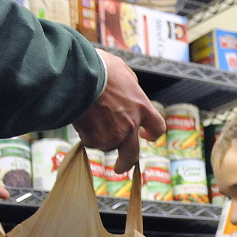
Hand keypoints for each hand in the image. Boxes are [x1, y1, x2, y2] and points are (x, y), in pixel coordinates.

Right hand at [72, 50, 165, 173]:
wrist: (78, 75)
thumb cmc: (100, 68)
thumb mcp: (123, 72)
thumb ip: (130, 87)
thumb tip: (129, 90)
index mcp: (142, 107)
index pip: (157, 127)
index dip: (152, 134)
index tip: (145, 137)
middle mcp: (130, 126)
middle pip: (132, 155)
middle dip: (126, 163)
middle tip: (120, 168)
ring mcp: (112, 136)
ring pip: (106, 145)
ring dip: (98, 136)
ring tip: (89, 115)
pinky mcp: (94, 139)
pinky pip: (90, 141)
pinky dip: (85, 133)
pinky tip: (80, 118)